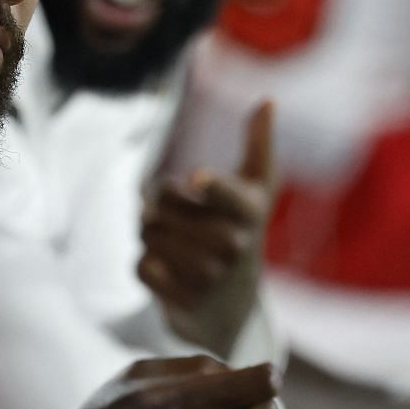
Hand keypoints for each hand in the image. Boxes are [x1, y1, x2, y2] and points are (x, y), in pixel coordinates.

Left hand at [140, 101, 276, 355]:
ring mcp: (211, 276)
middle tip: (177, 222)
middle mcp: (234, 244)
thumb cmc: (240, 232)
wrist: (231, 309)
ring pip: (147, 234)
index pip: (228, 193)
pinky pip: (141, 267)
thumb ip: (259, 145)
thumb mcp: (255, 192)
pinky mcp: (186, 301)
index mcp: (249, 210)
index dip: (211, 185)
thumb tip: (268, 99)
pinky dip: (145, 266)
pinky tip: (167, 272)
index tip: (197, 177)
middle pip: (162, 206)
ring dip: (149, 236)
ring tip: (172, 245)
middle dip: (157, 209)